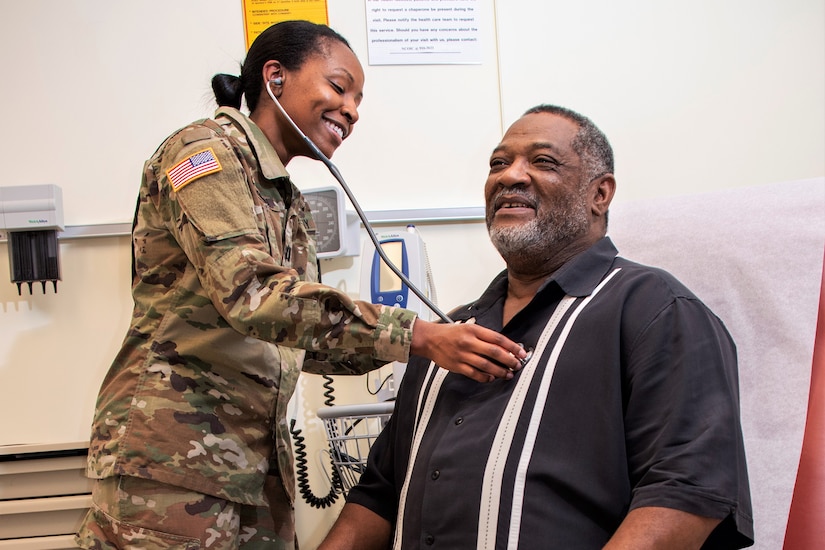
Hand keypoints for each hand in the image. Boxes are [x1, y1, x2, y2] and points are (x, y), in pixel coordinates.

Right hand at [410, 319, 526, 381]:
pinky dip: (485, 377)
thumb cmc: (448, 333)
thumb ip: (484, 336)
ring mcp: (463, 355)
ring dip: (500, 371)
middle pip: (495, 352)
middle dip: (509, 360)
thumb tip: (502, 346)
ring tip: (508, 374)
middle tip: (517, 365)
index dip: (512, 347)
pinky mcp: (457, 366)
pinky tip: (491, 378)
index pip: (498, 338)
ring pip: (486, 365)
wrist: (429, 339)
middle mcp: (469, 342)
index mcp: (473, 330)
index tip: (520, 353)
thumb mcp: (468, 327)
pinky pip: (475, 374)